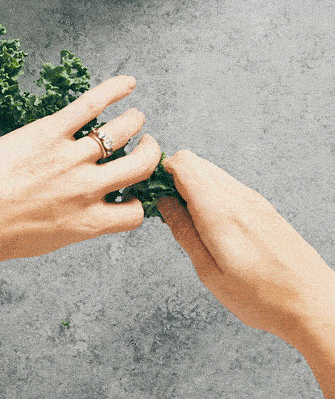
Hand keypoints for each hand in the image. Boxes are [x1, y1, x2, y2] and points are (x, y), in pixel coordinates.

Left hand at [0, 75, 160, 266]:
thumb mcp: (44, 241)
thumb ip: (72, 225)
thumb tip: (84, 213)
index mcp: (87, 223)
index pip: (135, 213)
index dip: (136, 202)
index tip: (129, 193)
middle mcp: (86, 189)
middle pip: (140, 165)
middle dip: (150, 153)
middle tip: (146, 145)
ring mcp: (69, 158)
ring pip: (122, 132)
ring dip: (134, 123)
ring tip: (134, 118)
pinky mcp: (48, 132)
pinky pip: (90, 105)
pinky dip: (114, 90)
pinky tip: (128, 83)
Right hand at [157, 150, 334, 396]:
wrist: (314, 303)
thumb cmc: (262, 297)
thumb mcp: (209, 272)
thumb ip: (183, 231)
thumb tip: (164, 203)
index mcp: (219, 211)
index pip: (183, 163)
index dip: (161, 171)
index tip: (151, 190)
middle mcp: (237, 196)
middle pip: (195, 162)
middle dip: (173, 177)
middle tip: (165, 206)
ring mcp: (252, 198)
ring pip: (210, 171)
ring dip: (191, 184)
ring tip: (186, 217)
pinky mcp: (262, 205)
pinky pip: (226, 184)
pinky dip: (209, 192)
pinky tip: (209, 221)